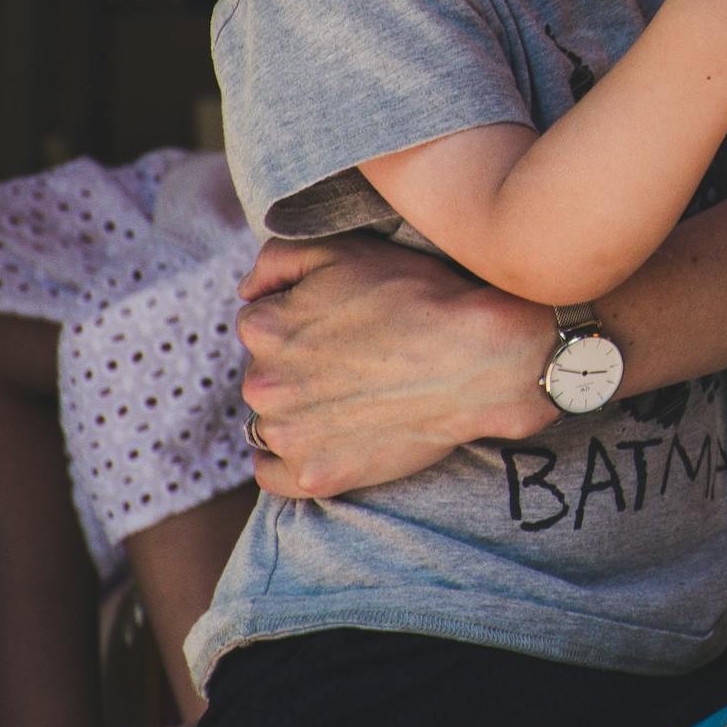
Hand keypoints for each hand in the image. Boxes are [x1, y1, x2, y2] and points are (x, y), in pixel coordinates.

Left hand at [236, 236, 552, 495]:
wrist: (479, 357)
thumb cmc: (417, 296)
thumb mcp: (344, 250)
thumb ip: (278, 259)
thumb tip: (247, 290)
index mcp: (264, 328)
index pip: (262, 324)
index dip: (303, 321)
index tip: (341, 327)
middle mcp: (263, 385)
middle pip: (266, 374)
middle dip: (298, 368)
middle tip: (352, 362)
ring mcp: (289, 436)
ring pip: (270, 421)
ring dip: (297, 412)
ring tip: (350, 399)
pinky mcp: (315, 476)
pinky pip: (272, 475)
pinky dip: (289, 460)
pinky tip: (325, 439)